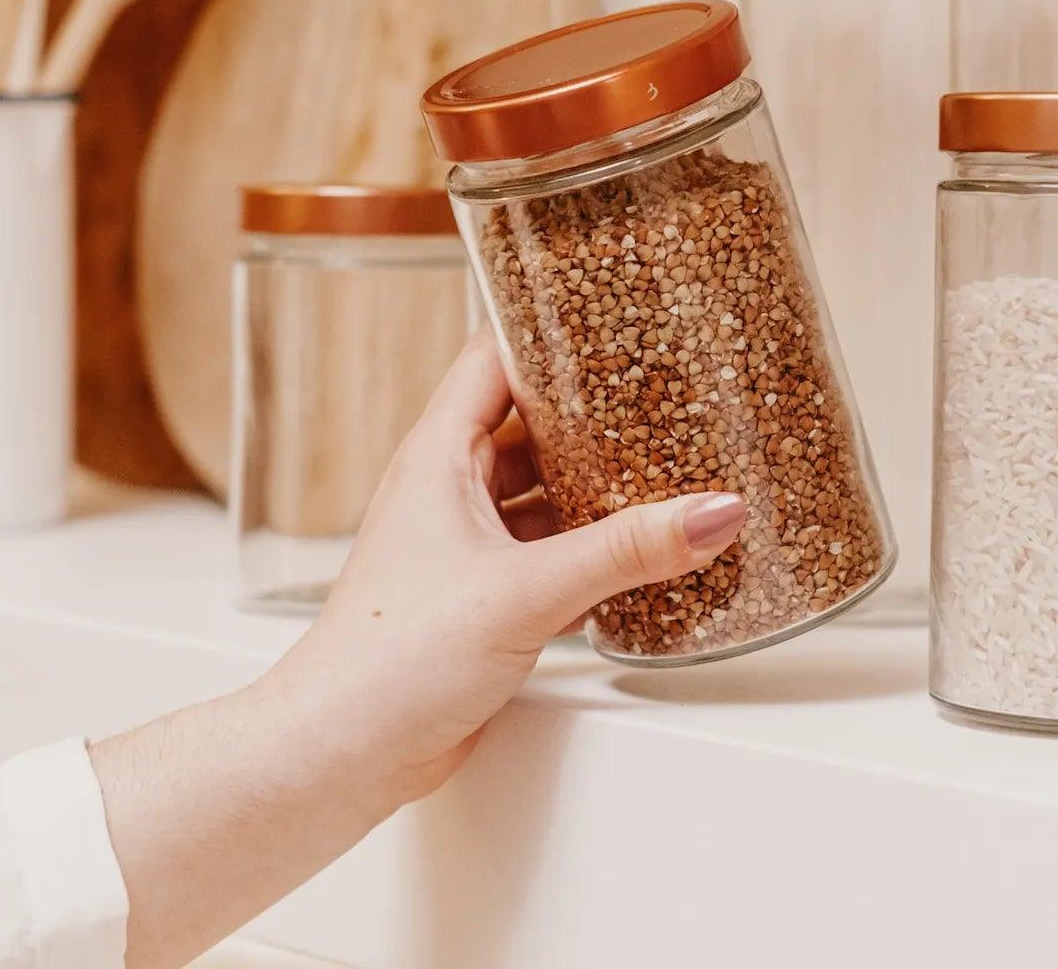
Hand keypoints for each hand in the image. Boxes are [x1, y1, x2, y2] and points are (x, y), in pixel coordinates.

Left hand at [259, 331, 748, 802]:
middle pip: (532, 425)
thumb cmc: (390, 657)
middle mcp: (448, 492)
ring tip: (671, 466)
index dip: (551, 327)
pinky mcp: (484, 601)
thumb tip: (712, 511)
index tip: (614, 307)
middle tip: (668, 389)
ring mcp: (465, 547)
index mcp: (438, 456)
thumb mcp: (527, 590)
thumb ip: (627, 550)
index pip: (497, 357)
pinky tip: (642, 555)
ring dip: (599, 488)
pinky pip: (552, 555)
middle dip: (596, 413)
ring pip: (545, 495)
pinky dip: (595, 551)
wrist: (345, 750)